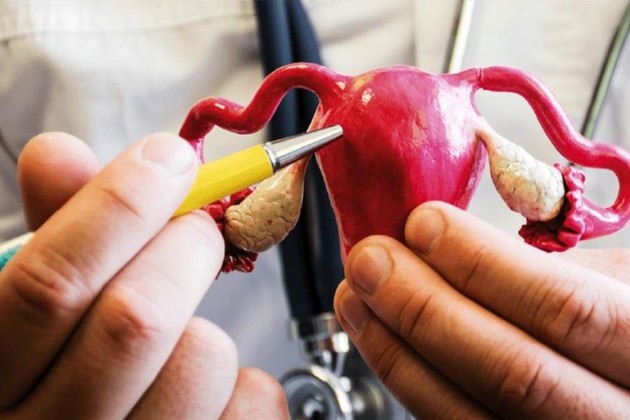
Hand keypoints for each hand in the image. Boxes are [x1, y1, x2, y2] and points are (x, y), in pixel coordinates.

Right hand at [0, 133, 287, 418]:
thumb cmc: (64, 369)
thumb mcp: (37, 305)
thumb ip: (56, 232)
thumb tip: (58, 153)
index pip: (51, 283)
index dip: (117, 206)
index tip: (168, 160)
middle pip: (137, 319)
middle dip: (186, 248)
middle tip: (198, 229)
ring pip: (203, 358)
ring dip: (206, 328)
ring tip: (180, 343)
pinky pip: (252, 399)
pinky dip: (245, 381)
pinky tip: (208, 392)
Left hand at [334, 201, 629, 418]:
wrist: (625, 380)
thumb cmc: (621, 318)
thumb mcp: (611, 282)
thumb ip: (535, 267)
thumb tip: (434, 242)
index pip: (567, 308)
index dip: (482, 263)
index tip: (422, 223)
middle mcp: (616, 413)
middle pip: (513, 372)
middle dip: (424, 307)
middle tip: (370, 259)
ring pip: (467, 414)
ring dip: (396, 347)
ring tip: (357, 295)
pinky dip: (405, 378)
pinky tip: (378, 336)